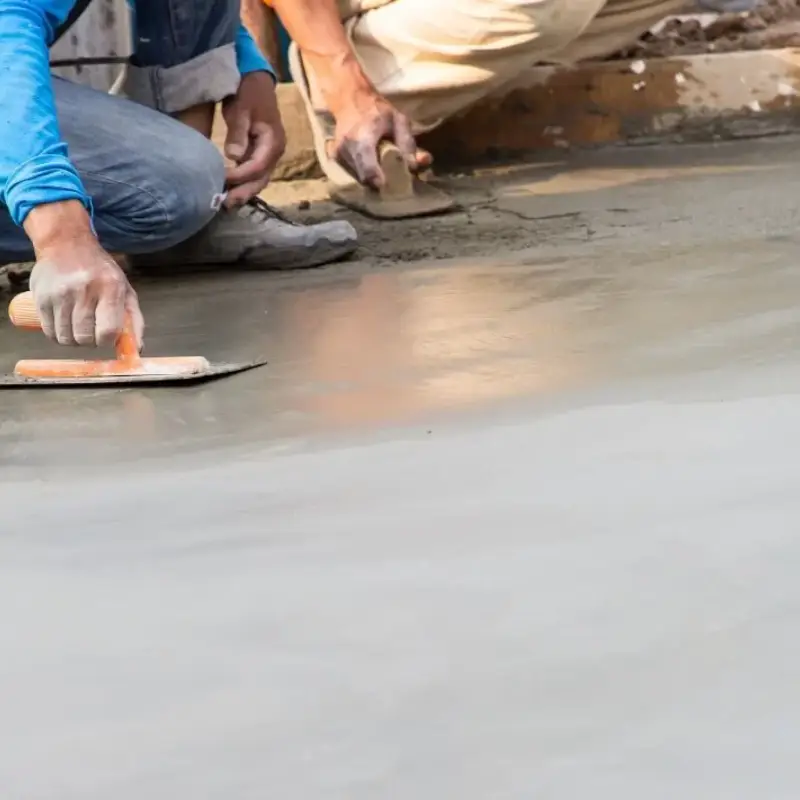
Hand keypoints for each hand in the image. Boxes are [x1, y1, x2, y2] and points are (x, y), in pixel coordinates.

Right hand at [29, 235, 142, 348]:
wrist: (66, 243)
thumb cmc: (100, 271)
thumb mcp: (125, 289)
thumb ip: (134, 319)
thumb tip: (136, 349)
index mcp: (110, 287)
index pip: (108, 330)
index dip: (107, 341)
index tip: (106, 337)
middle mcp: (83, 290)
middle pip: (85, 338)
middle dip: (91, 341)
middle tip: (92, 331)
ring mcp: (59, 294)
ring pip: (66, 338)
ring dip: (74, 340)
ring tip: (78, 327)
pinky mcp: (41, 298)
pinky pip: (49, 332)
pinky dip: (58, 335)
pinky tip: (64, 325)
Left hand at [222, 71, 286, 207]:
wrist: (257, 83)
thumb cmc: (249, 93)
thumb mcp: (242, 108)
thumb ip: (238, 132)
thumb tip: (233, 156)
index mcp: (273, 142)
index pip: (257, 166)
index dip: (240, 175)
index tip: (221, 178)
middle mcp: (274, 153)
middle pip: (260, 179)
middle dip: (243, 192)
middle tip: (225, 203)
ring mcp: (268, 156)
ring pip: (258, 180)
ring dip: (243, 192)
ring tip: (226, 203)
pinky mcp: (260, 156)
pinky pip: (253, 175)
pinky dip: (243, 184)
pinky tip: (229, 190)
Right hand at [332, 89, 431, 187]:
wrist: (349, 98)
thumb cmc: (377, 109)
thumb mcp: (399, 121)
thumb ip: (408, 144)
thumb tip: (416, 166)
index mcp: (361, 138)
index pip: (367, 170)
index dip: (380, 181)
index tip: (391, 183)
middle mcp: (345, 148)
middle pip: (364, 178)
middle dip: (379, 180)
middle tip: (392, 175)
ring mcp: (337, 154)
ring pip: (358, 177)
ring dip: (371, 176)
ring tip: (380, 164)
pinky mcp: (335, 157)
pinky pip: (352, 172)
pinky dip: (363, 171)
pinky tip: (370, 160)